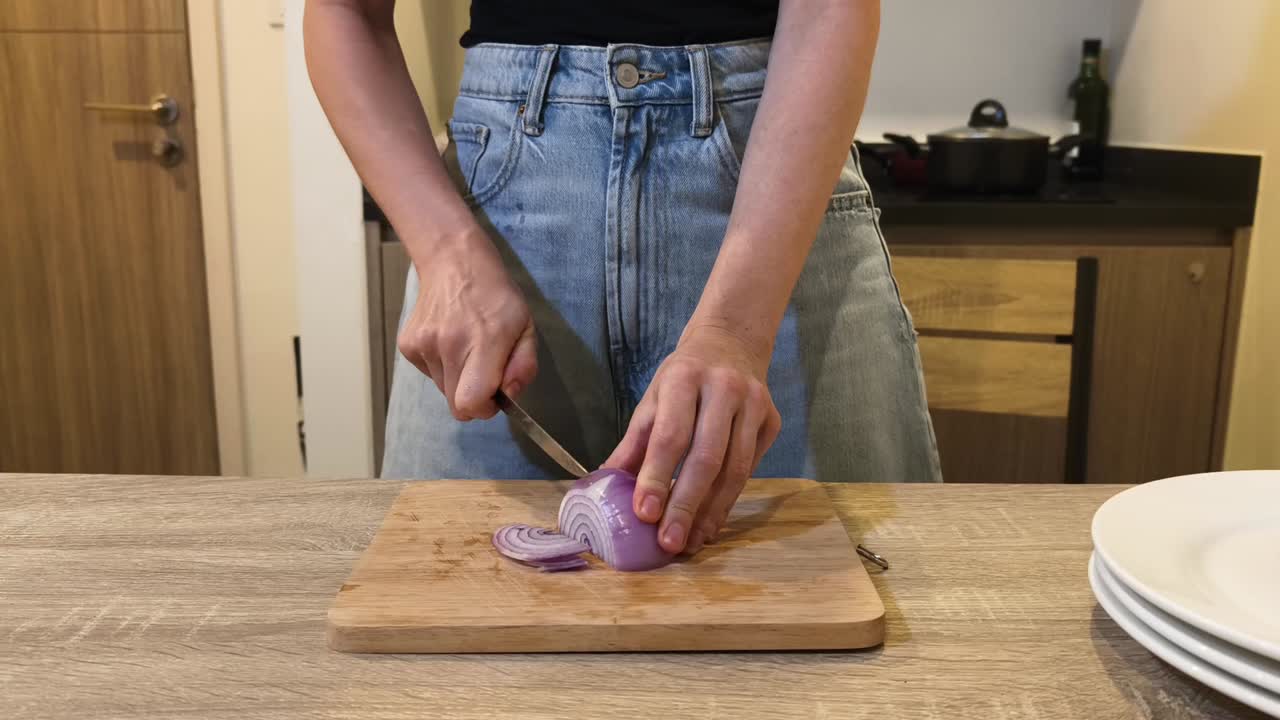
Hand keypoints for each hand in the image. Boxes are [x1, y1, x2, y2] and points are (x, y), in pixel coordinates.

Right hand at [397, 231, 536, 419]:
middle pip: (456, 404)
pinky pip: (429, 373)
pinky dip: (441, 366)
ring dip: (458, 380)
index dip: (483, 409)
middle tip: (484, 372)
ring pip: (443, 389)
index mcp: (483, 342)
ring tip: (467, 348)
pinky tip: (449, 340)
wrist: (453, 262)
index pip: (470, 402)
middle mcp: (448, 345)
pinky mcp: (407, 345)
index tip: (494, 397)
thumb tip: (509, 395)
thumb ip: (524, 365)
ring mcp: (423, 345)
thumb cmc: (496, 296)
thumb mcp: (526, 326)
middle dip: (474, 397)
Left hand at [604, 325, 781, 554]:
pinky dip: (728, 501)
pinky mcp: (772, 421)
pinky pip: (751, 470)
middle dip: (686, 505)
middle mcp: (724, 388)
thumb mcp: (652, 399)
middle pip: (707, 457)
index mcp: (685, 378)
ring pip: (736, 469)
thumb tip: (603, 487)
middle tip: (669, 542)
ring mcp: (754, 404)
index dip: (657, 476)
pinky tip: (710, 522)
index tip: (644, 514)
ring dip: (711, 511)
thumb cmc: (683, 378)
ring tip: (690, 541)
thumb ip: (632, 445)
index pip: (671, 435)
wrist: (731, 344)